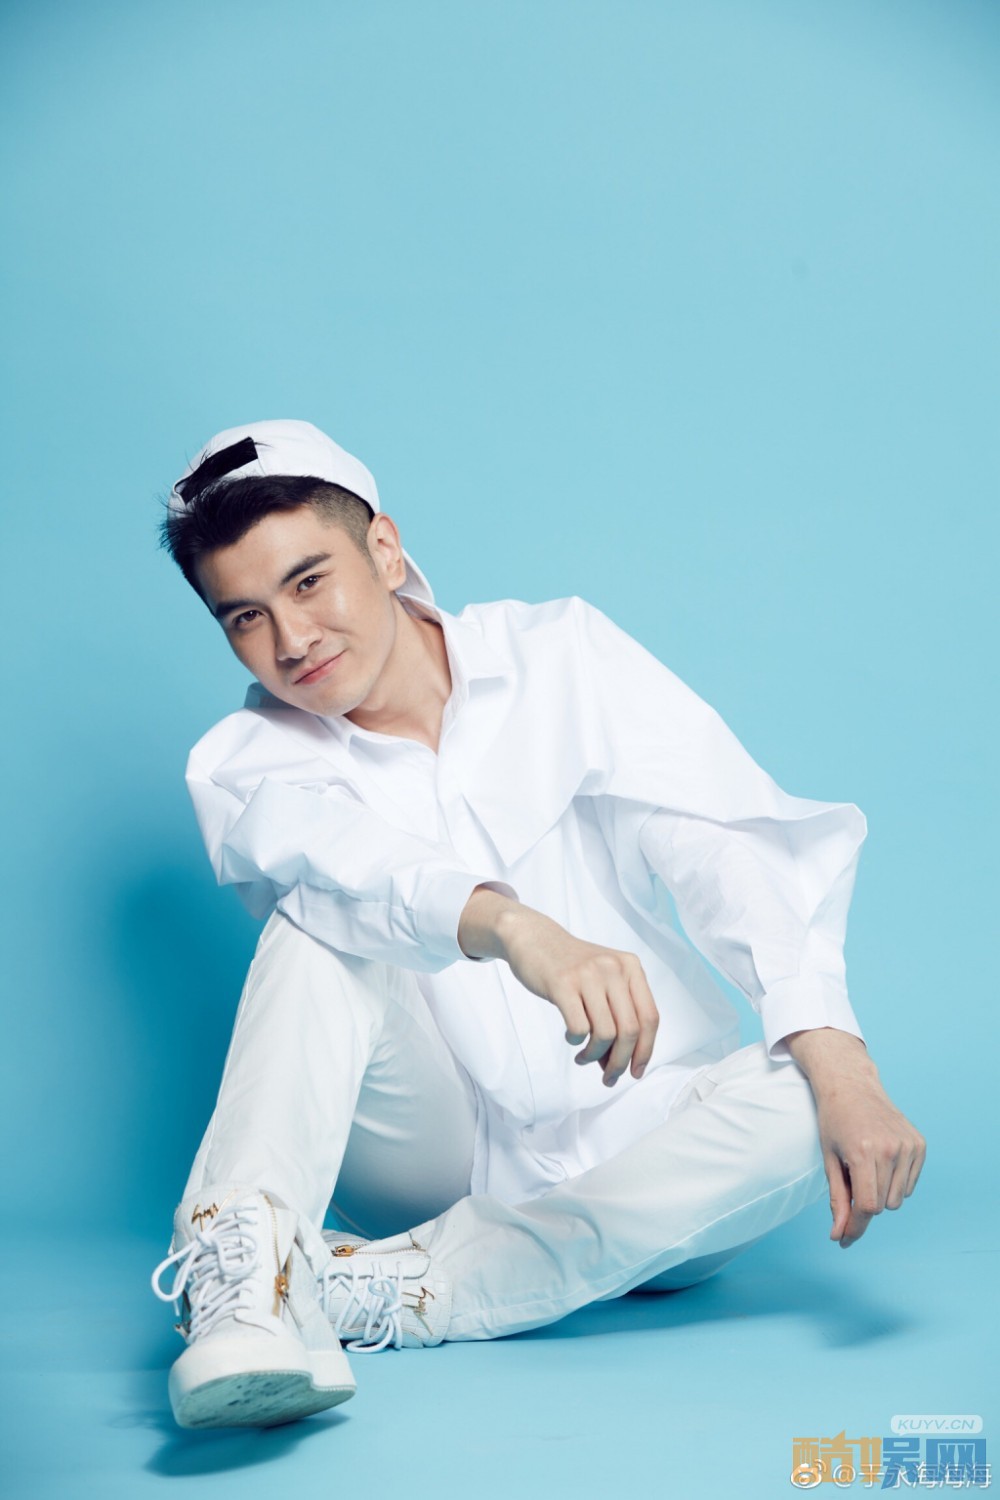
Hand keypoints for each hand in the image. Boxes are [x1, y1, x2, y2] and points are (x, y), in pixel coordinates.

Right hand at [459, 887, 658, 1085]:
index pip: (650, 1017)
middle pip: (630, 1030)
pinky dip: (576, 1041)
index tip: (636, 1072)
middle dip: (620, 1062)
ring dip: (595, 1056)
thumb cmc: (571, 966)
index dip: (646, 1050)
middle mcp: (614, 969)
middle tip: (608, 1077)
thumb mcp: (603, 978)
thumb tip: (618, 1063)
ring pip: (606, 1033)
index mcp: (631, 967)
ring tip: (584, 1058)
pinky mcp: (562, 983)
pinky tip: (571, 1037)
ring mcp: (588, 975)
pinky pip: (579, 1027)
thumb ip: (616, 1014)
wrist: (534, 938)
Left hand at [784, 1029, 926, 1246]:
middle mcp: (890, 1149)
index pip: (867, 1207)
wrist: (852, 1085)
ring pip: (897, 1198)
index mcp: (864, 1152)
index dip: (855, 1226)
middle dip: (864, 1203)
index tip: (844, 1239)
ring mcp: (908, 1145)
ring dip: (880, 1193)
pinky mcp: (919, 1144)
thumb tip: (840, 1235)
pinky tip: (881, 1160)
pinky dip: (894, 1182)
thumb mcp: (829, 1160)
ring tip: (865, 1166)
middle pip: (882, 1205)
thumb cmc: (834, 1121)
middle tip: (850, 1180)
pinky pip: (909, 1185)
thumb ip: (838, 1200)